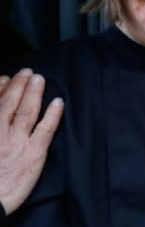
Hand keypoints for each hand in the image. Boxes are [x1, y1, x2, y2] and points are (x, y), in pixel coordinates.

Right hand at [0, 70, 63, 215]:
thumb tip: (0, 113)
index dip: (0, 88)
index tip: (6, 78)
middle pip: (9, 103)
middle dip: (19, 85)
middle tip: (28, 72)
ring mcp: (17, 142)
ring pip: (26, 111)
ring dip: (34, 92)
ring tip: (39, 79)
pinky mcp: (34, 153)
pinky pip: (46, 129)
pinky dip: (53, 114)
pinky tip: (58, 102)